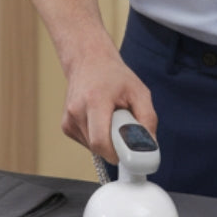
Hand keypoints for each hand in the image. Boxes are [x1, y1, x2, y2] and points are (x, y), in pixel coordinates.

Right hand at [61, 48, 156, 163]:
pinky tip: (100, 120)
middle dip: (115, 145)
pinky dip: (98, 138)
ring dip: (107, 141)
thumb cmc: (114, 76)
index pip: (100, 141)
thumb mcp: (139, 92)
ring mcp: (68, 119)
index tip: (130, 155)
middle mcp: (77, 110)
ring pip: (93, 148)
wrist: (88, 61)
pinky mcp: (66, 126)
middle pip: (99, 147)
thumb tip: (150, 146)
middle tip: (124, 129)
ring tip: (111, 119)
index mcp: (95, 100)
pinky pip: (87, 144)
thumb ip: (148, 120)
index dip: (117, 153)